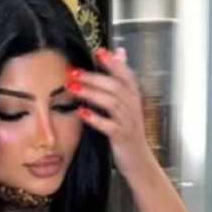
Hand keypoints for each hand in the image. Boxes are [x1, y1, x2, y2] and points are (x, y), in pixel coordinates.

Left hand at [67, 47, 151, 179]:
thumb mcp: (128, 103)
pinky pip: (109, 126)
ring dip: (91, 94)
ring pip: (111, 103)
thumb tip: (120, 52)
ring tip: (73, 89)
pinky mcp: (121, 137)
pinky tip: (82, 113)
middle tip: (74, 72)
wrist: (138, 161)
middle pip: (115, 87)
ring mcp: (128, 122)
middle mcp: (133, 107)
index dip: (113, 63)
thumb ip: (122, 79)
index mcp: (134, 97)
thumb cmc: (129, 129)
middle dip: (94, 78)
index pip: (126, 75)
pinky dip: (95, 119)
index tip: (98, 51)